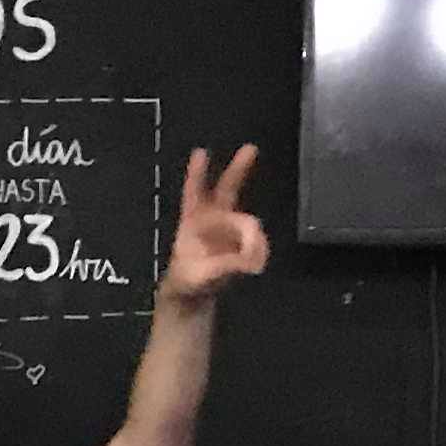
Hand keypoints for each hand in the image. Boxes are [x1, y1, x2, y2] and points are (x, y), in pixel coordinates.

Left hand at [161, 143, 269, 302]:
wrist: (192, 297)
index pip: (194, 192)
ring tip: (253, 259)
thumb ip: (225, 265)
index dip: (197, 174)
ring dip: (253, 234)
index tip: (200, 152)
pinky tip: (256, 264)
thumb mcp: (201, 273)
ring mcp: (228, 230)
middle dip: (238, 169)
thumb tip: (251, 261)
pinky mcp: (240, 244)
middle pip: (227, 188)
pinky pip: (254, 242)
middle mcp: (212, 219)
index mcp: (193, 221)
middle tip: (251, 148)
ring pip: (246, 219)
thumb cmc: (187, 280)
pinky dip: (258, 250)